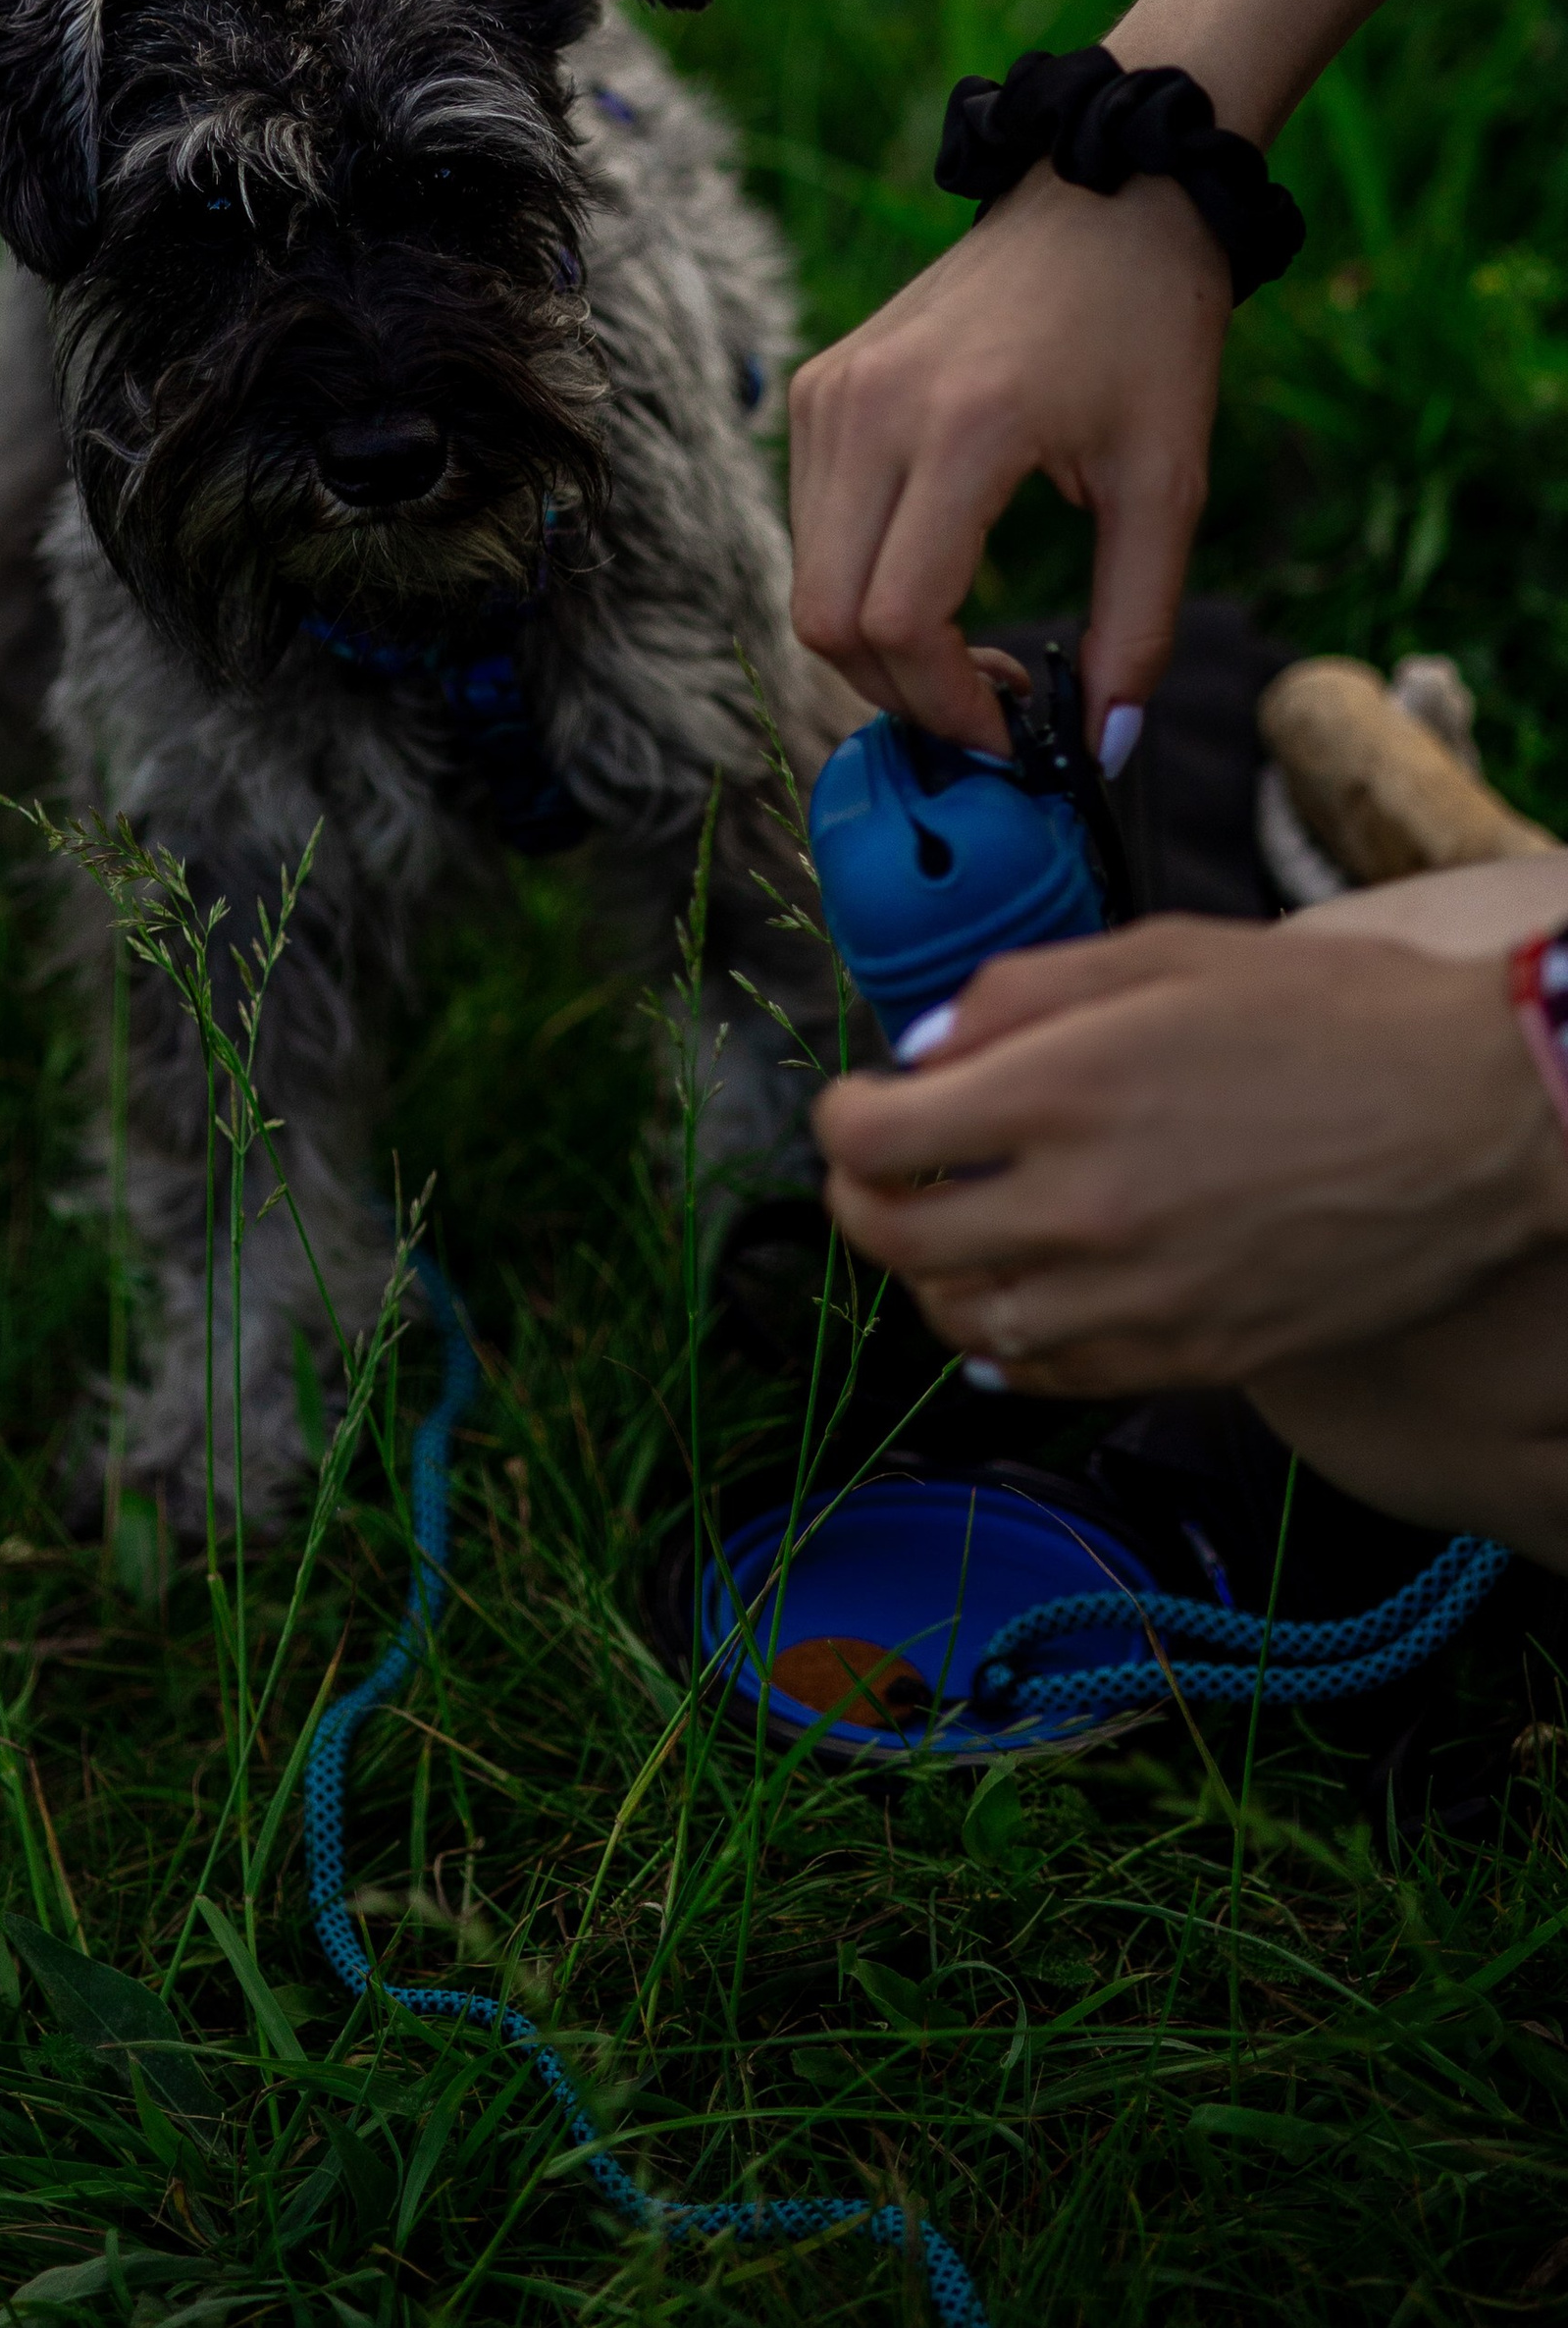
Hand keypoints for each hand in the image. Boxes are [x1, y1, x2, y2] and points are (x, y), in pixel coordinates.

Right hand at [788, 0, 1537, 759]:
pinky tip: (940, 588)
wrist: (1107, 193)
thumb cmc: (1151, 329)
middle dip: (905, 698)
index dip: (948, 706)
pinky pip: (814, 531)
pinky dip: (865, 587)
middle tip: (992, 713)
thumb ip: (1139, 624)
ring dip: (881, 650)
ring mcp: (829, 396)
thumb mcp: (1169, 485)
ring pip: (811, 585)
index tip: (1015, 737)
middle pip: (829, 621)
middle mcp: (870, 410)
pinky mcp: (820, 390)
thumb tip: (1106, 750)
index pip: (898, 620)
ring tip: (975, 652)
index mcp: (963, 428)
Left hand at [811, 917, 1567, 1396]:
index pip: (871, 1138)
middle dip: (859, 1197)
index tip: (860, 1101)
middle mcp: (1082, 1206)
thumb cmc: (1338, 1015)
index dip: (839, 1118)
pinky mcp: (1195, 1354)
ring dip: (931, 1274)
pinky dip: (1008, 1345)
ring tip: (952, 1229)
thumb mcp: (1166, 951)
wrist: (1487, 1114)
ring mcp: (1137, 1296)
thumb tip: (925, 1046)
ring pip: (961, 1320)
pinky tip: (1018, 1302)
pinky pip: (1052, 1376)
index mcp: (1063, 1089)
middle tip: (877, 1169)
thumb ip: (1022, 992)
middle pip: (892, 1239)